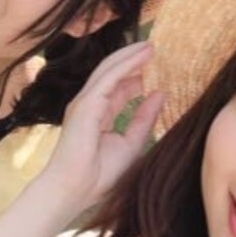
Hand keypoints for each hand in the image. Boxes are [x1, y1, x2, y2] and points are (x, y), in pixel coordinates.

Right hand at [39, 41, 163, 216]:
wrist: (75, 190)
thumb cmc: (99, 175)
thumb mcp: (132, 143)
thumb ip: (144, 119)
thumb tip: (160, 94)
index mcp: (98, 115)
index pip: (116, 88)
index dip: (133, 76)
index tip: (152, 67)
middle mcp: (89, 104)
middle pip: (112, 74)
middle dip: (131, 60)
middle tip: (152, 48)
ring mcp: (85, 102)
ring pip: (109, 70)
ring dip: (130, 56)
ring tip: (150, 46)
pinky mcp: (86, 104)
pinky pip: (109, 78)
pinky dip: (126, 65)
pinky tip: (142, 56)